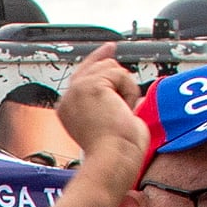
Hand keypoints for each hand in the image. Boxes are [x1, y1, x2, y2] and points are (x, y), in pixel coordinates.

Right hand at [54, 45, 147, 175]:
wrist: (113, 159)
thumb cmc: (117, 152)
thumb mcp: (115, 123)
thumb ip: (117, 105)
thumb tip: (139, 97)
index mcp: (69, 110)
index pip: (84, 75)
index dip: (99, 59)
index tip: (110, 47)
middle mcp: (68, 99)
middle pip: (98, 67)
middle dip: (119, 81)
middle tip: (123, 105)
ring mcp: (76, 91)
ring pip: (111, 68)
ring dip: (125, 90)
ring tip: (121, 114)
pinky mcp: (89, 86)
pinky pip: (119, 74)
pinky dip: (128, 91)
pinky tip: (123, 109)